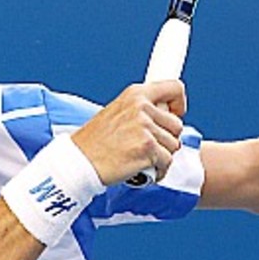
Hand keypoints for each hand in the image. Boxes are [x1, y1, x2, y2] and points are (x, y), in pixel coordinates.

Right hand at [71, 81, 185, 185]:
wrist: (79, 162)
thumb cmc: (95, 142)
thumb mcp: (115, 112)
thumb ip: (140, 110)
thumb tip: (165, 114)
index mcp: (135, 94)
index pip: (174, 88)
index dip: (179, 104)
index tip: (175, 114)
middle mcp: (142, 107)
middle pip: (176, 125)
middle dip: (166, 139)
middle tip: (148, 148)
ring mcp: (145, 128)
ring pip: (173, 145)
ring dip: (161, 156)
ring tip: (142, 159)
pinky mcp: (148, 148)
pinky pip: (167, 161)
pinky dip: (159, 170)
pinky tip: (143, 171)